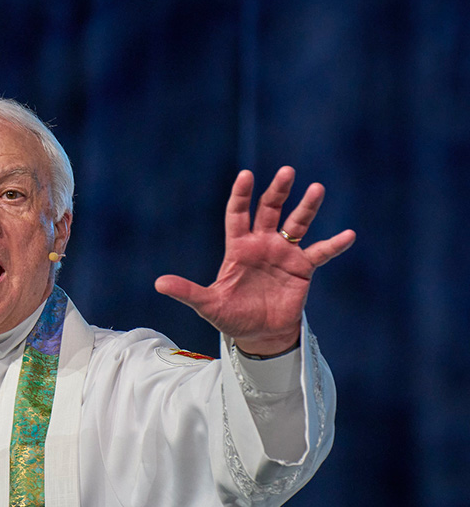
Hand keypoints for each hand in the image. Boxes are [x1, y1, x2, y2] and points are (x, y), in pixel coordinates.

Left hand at [154, 166, 355, 355]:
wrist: (258, 335)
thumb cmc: (231, 316)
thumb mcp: (207, 305)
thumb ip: (187, 291)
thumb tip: (159, 283)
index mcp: (238, 248)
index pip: (238, 215)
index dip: (241, 195)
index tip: (246, 175)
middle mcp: (262, 245)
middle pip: (270, 211)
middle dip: (277, 192)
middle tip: (287, 172)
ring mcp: (283, 254)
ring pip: (297, 225)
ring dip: (307, 207)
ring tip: (316, 188)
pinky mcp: (302, 269)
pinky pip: (320, 253)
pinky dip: (333, 245)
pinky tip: (348, 234)